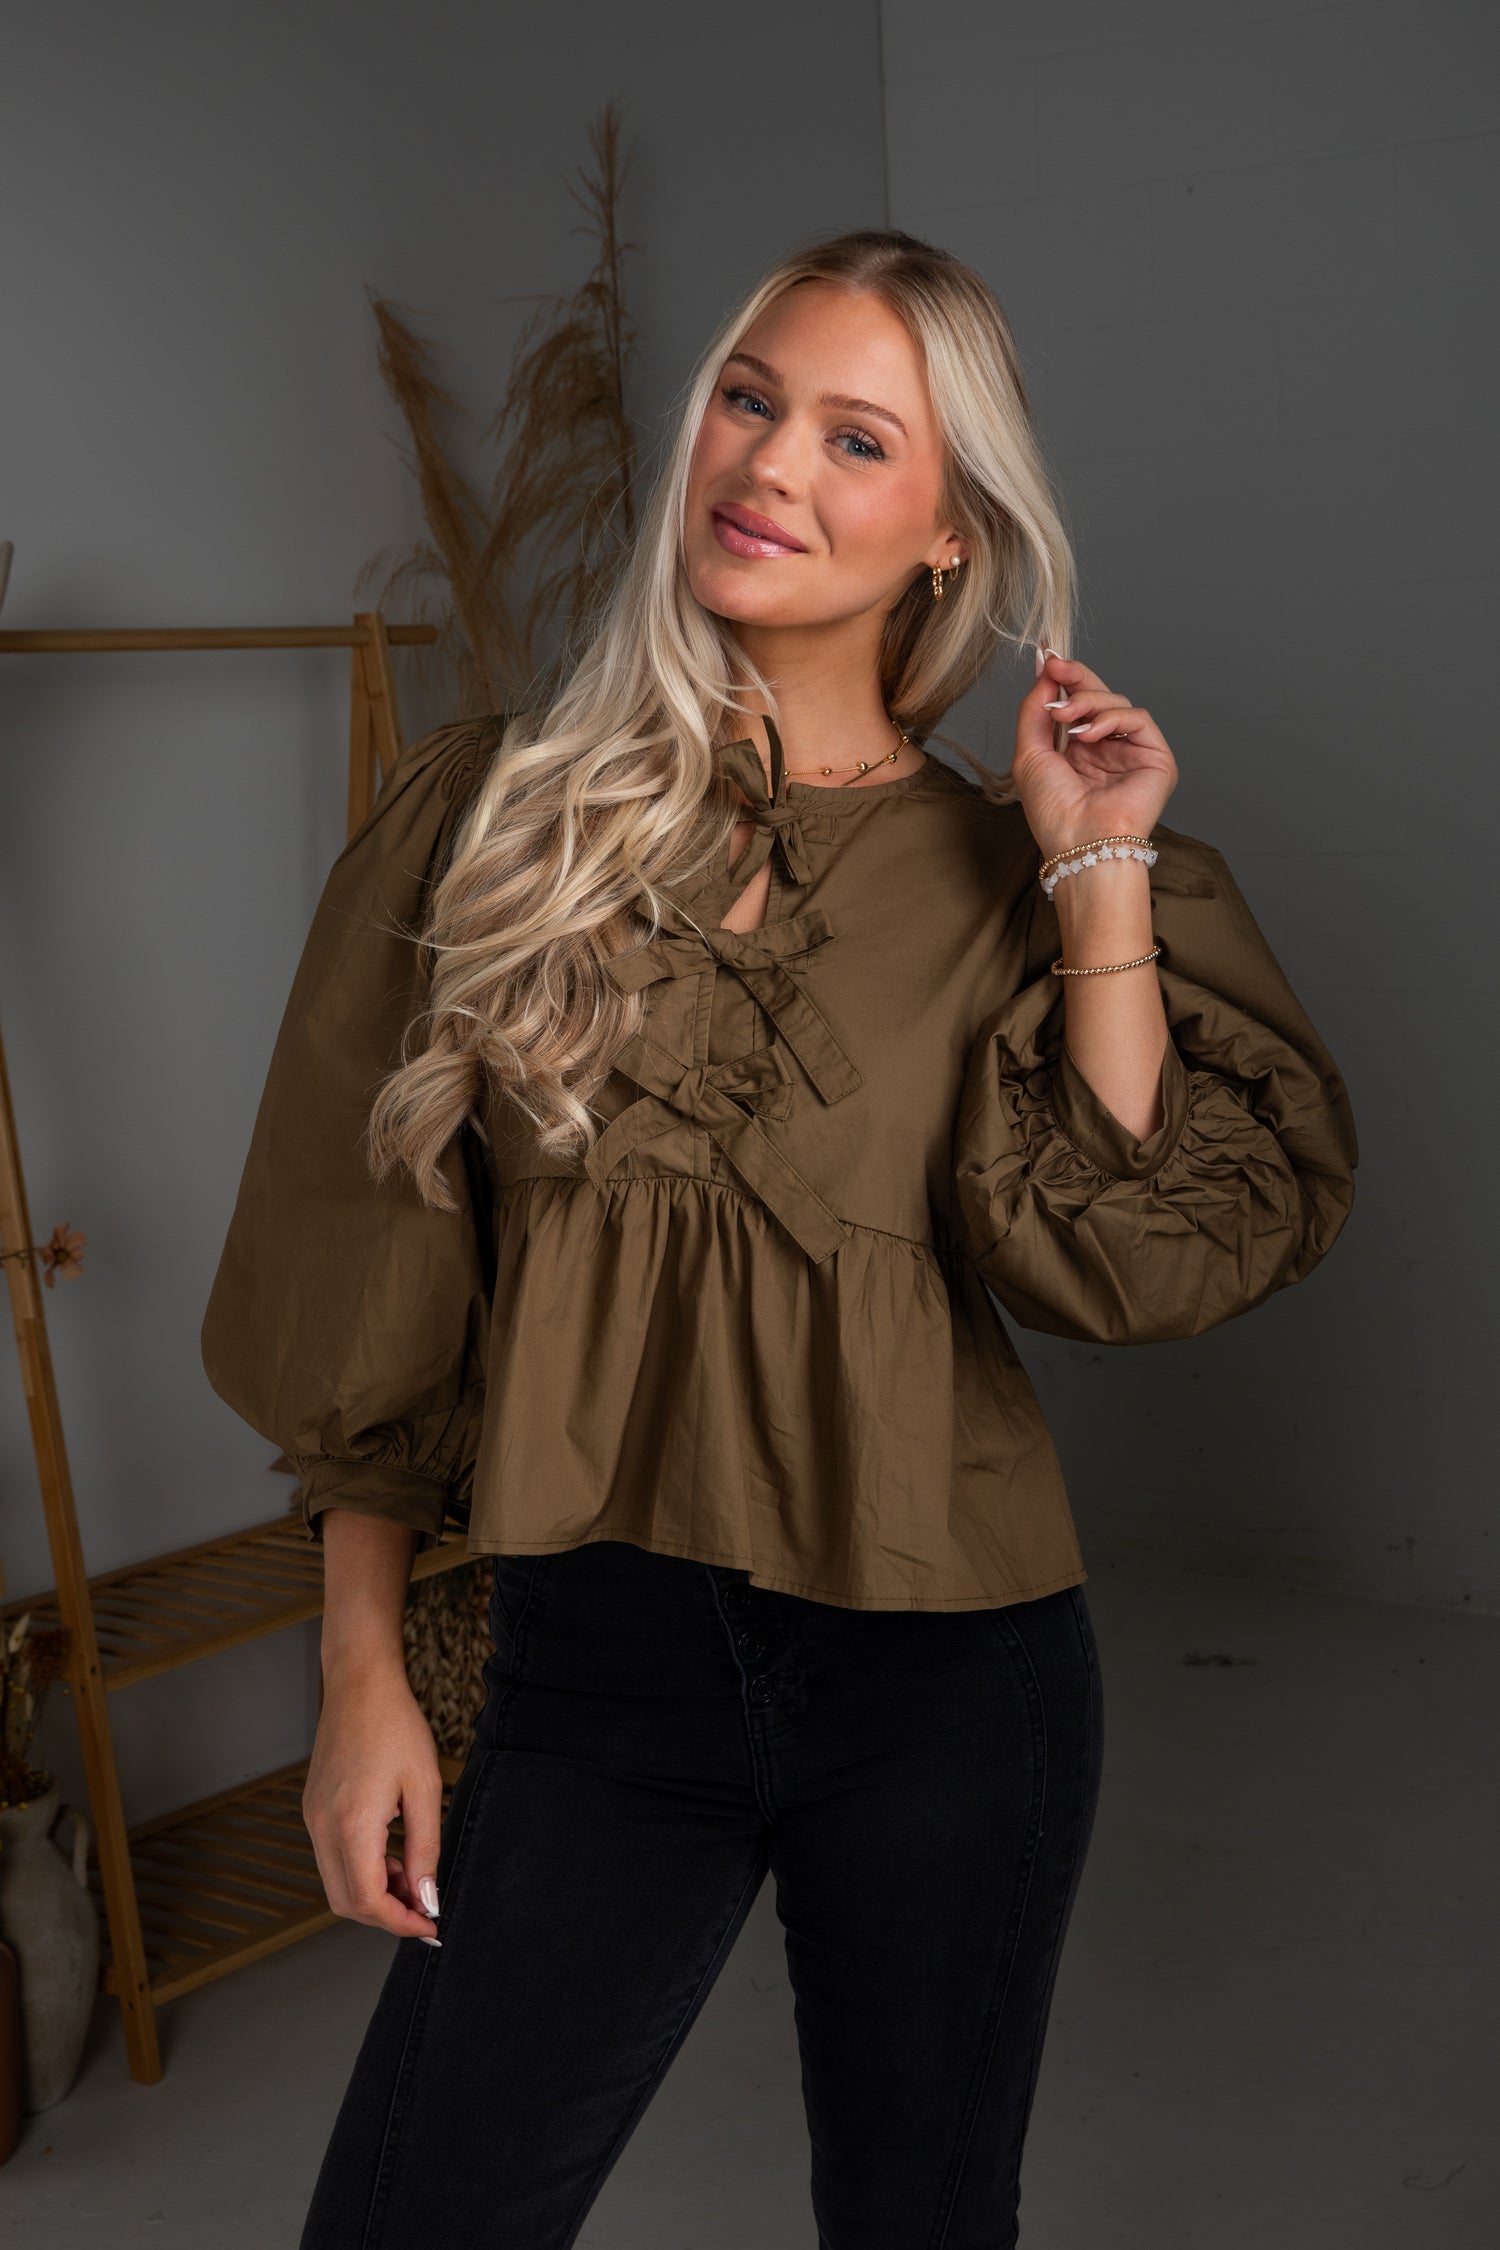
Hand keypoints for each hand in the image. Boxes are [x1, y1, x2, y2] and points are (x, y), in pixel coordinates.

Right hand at [303, 1664, 444, 1945]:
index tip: (430, 1925)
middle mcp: (323, 1827)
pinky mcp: (312, 1810)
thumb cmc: (396, 1727)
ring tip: (412, 1873)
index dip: (400, 1922)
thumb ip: (425, 1849)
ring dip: (374, 1892)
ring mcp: (312, 1819)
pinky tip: (390, 1852)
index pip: (367, 1901)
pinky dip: (361, 1869)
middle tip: (424, 1905)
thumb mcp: (425, 1788)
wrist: (360, 1684)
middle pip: (346, 1902)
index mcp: (352, 1824)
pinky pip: (332, 1858)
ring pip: (337, 1883)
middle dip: (386, 1914)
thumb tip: (427, 1898)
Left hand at [1013, 648, 1178, 860]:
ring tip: (1065, 720)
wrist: (1079, 842)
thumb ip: (1034, 710)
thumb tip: (1045, 671)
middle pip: (1099, 696)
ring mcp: (1132, 753)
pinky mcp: (1156, 757)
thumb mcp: (1029, 754)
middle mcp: (1107, 750)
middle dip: (1077, 678)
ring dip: (1087, 703)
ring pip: (1117, 703)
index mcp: (1078, 752)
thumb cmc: (1054, 811)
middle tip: (1057, 667)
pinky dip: (1112, 718)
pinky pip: (1138, 718)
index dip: (1065, 679)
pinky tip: (1090, 735)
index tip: (1047, 660)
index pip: (1077, 704)